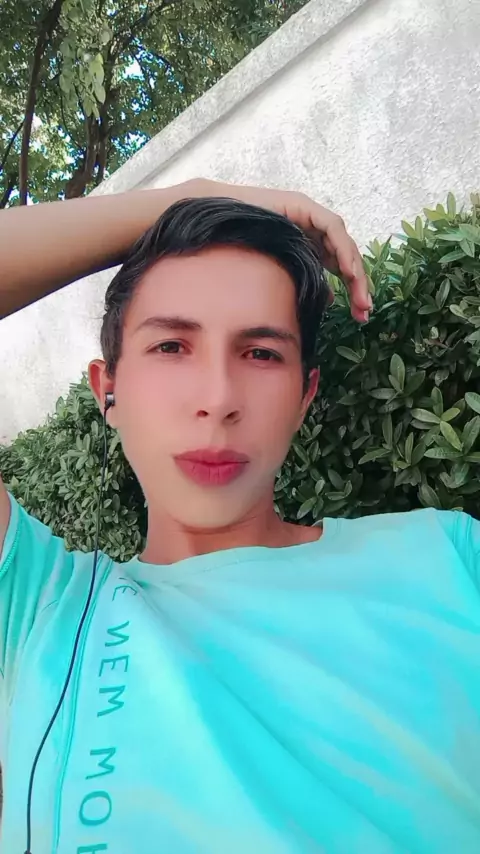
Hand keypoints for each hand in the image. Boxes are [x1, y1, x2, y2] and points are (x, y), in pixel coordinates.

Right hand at [188, 179, 371, 322]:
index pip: (340, 267)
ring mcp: (309, 216)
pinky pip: (332, 227)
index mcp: (310, 245)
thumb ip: (305, 283)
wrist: (214, 226)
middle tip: (365, 310)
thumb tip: (330, 301)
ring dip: (355, 269)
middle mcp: (314, 230)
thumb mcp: (280, 273)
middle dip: (358, 284)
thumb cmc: (239, 250)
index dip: (353, 289)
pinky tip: (347, 270)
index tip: (361, 314)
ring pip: (344, 243)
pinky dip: (341, 248)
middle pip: (346, 257)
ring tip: (360, 294)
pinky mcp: (303, 206)